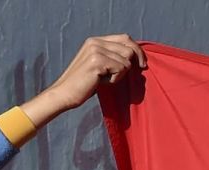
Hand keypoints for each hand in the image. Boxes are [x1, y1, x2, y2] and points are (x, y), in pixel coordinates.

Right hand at [21, 35, 146, 127]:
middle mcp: (96, 41)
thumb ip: (112, 57)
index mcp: (96, 40)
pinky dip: (115, 79)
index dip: (137, 50)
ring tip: (105, 80)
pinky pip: (120, 69)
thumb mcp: (100, 66)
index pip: (125, 37)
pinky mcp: (97, 61)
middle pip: (129, 48)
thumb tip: (135, 58)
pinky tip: (102, 83)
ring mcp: (96, 50)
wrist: (66, 93)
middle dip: (132, 63)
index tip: (143, 65)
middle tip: (126, 74)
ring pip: (126, 61)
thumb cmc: (85, 84)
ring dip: (120, 75)